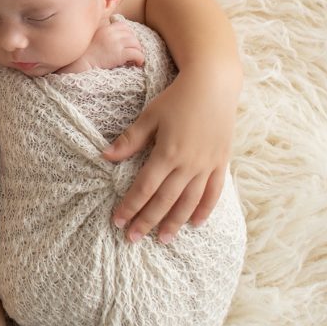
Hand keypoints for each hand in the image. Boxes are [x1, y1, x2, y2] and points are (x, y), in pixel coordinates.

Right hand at [60, 19, 143, 73]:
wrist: (80, 64)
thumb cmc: (84, 54)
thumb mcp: (92, 38)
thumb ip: (102, 35)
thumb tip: (112, 40)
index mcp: (105, 29)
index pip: (123, 26)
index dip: (128, 34)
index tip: (127, 43)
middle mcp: (112, 34)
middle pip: (131, 35)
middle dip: (134, 43)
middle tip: (133, 52)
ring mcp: (116, 43)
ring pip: (136, 43)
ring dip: (138, 51)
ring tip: (136, 58)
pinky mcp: (120, 54)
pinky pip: (137, 54)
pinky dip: (140, 58)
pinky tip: (137, 63)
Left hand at [102, 66, 238, 243]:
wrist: (213, 85)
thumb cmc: (176, 99)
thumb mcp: (149, 116)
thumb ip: (130, 140)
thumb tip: (105, 156)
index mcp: (167, 153)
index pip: (144, 188)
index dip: (130, 207)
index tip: (117, 222)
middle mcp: (188, 164)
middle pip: (165, 201)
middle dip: (147, 221)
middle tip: (132, 239)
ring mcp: (207, 166)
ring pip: (189, 202)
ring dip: (174, 223)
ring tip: (162, 239)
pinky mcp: (221, 163)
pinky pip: (213, 193)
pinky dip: (204, 210)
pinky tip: (195, 224)